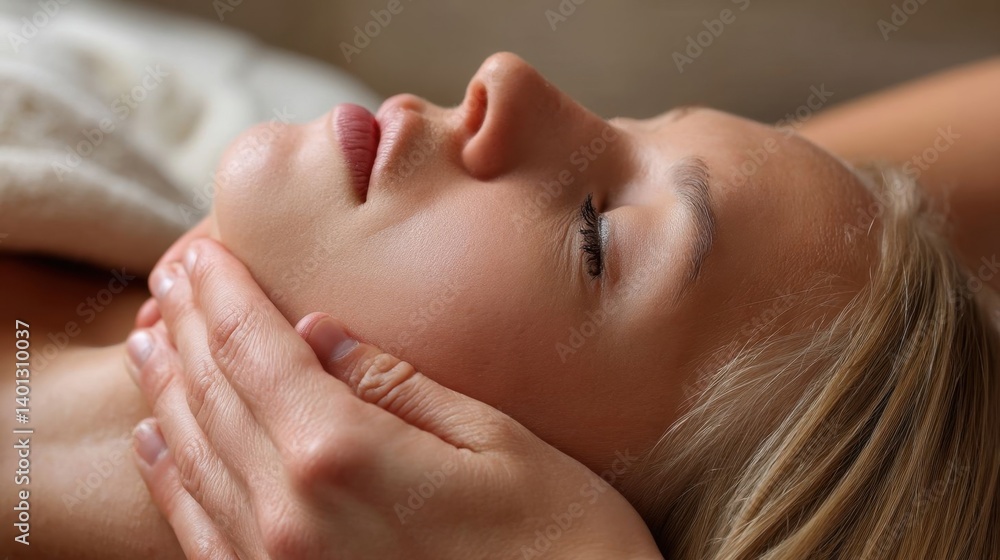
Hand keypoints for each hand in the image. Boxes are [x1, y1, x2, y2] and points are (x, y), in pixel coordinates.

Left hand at [125, 238, 662, 559]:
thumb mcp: (496, 443)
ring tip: (149, 341)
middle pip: (214, 396)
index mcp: (345, 455)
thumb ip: (398, 387)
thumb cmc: (562, 541)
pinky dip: (168, 477)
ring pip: (193, 457)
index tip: (201, 253)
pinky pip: (198, 532)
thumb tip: (318, 333)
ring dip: (166, 391)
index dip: (223, 294)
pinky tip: (156, 441)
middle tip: (168, 279)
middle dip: (187, 328)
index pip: (257, 349)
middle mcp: (291, 514)